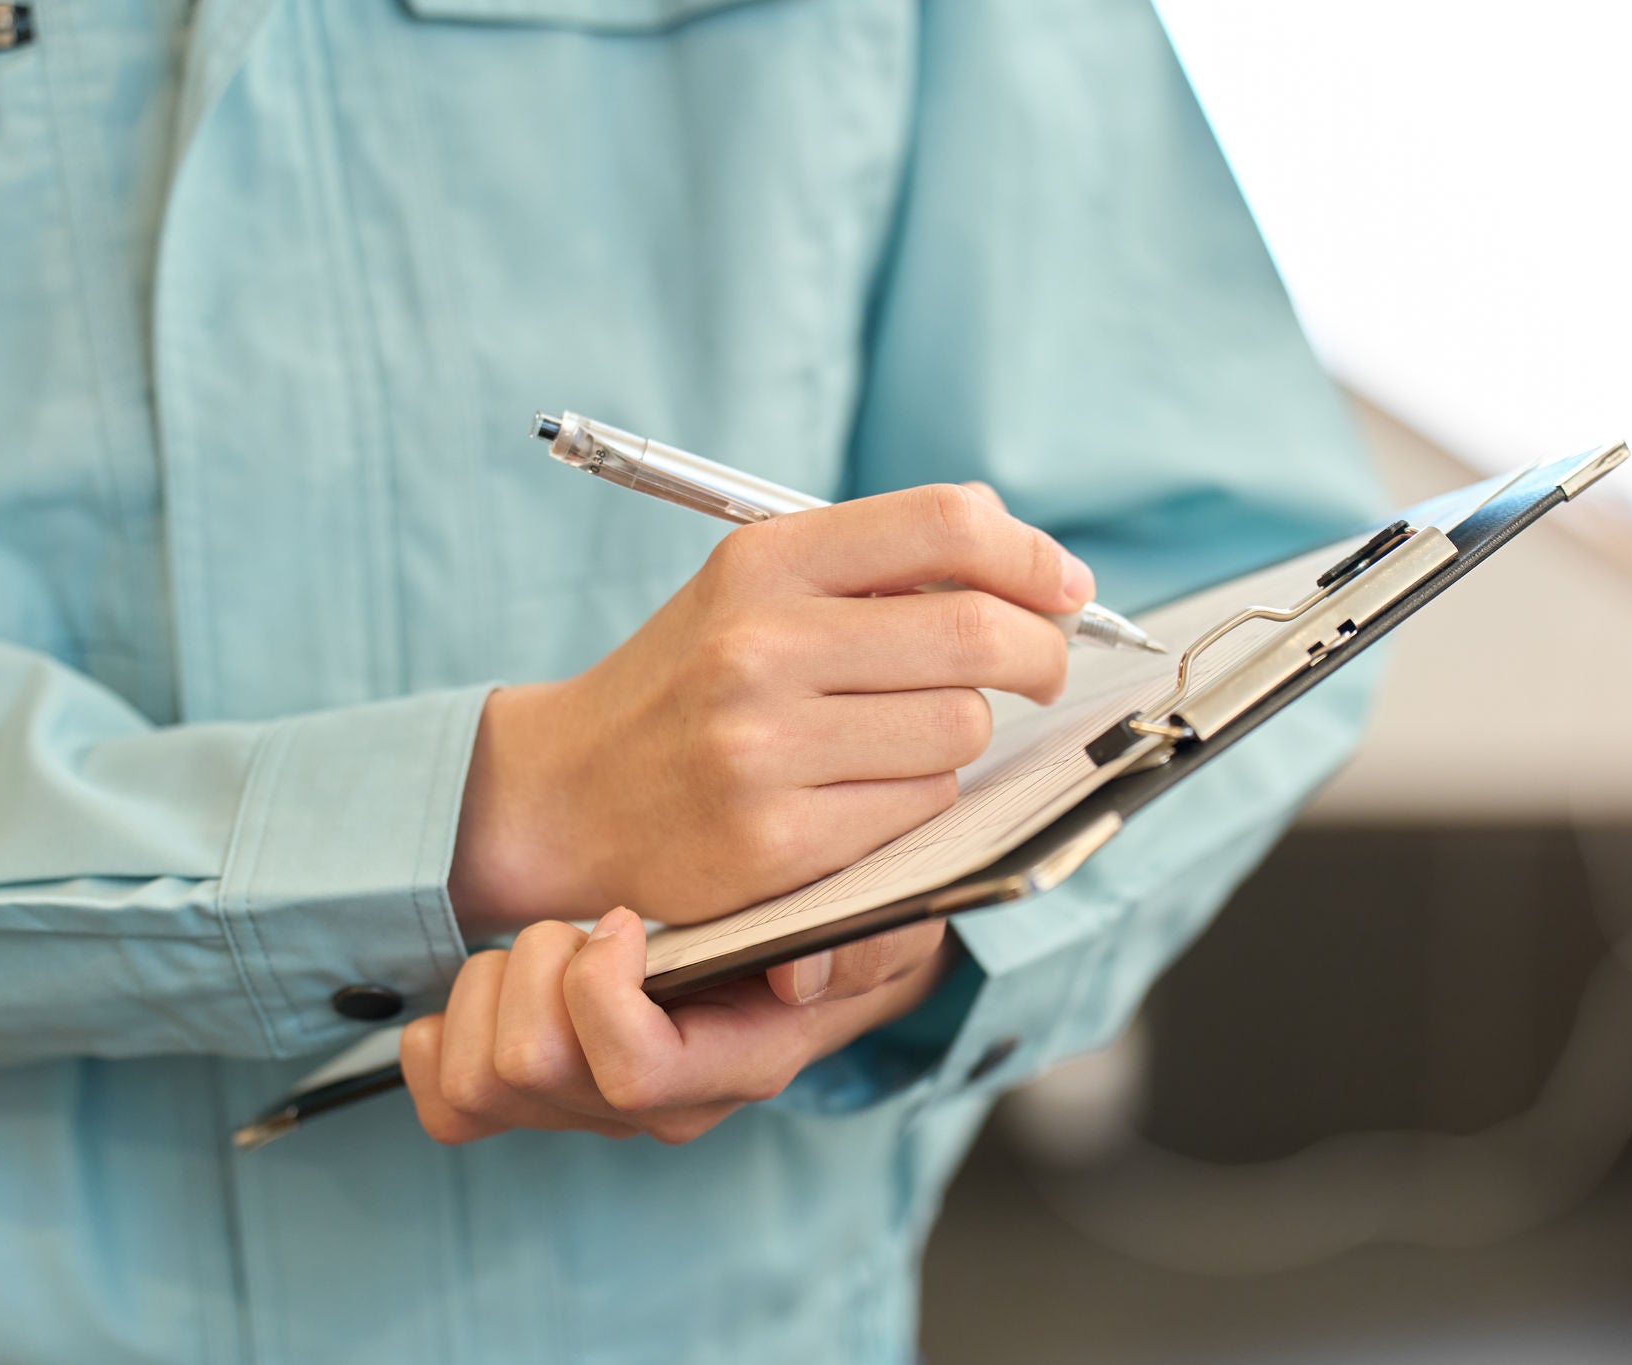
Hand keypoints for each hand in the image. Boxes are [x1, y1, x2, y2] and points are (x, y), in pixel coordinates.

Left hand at [401, 908, 953, 1144]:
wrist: (802, 966)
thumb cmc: (831, 935)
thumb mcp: (881, 926)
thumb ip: (866, 947)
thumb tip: (798, 976)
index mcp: (734, 1068)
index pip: (633, 1072)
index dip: (602, 987)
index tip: (629, 920)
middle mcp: (654, 1110)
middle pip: (528, 1065)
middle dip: (538, 964)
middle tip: (585, 926)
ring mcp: (589, 1111)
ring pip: (477, 1075)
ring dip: (494, 983)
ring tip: (549, 947)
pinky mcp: (535, 1100)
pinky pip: (446, 1099)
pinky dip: (445, 1033)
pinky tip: (492, 990)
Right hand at [449, 483, 1093, 930]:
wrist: (567, 792)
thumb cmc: (688, 684)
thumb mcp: (752, 591)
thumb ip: (874, 565)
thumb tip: (1028, 568)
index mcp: (762, 563)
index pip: (945, 524)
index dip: (1030, 555)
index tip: (1064, 588)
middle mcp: (759, 646)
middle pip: (977, 633)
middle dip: (1038, 653)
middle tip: (1038, 667)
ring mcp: (764, 749)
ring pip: (960, 730)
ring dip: (962, 735)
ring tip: (908, 736)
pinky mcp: (777, 843)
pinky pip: (920, 808)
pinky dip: (919, 800)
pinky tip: (867, 792)